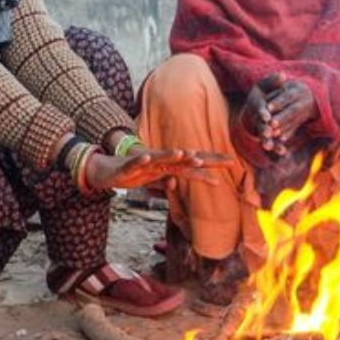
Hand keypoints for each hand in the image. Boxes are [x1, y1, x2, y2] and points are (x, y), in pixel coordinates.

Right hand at [85, 147, 232, 191]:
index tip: (231, 163)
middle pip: (185, 159)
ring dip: (173, 156)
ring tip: (186, 154)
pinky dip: (142, 159)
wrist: (108, 170)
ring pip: (162, 158)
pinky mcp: (129, 165)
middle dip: (205, 159)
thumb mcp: (154, 182)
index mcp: (168, 166)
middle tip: (224, 160)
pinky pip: (137, 162)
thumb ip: (166, 183)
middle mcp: (161, 161)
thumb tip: (177, 184)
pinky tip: (148, 156)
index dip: (212, 164)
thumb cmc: (134, 175)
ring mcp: (146, 162)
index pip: (194, 164)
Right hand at [239, 72, 316, 156]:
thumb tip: (282, 75)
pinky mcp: (268, 136)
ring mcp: (261, 129)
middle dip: (264, 129)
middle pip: (260, 125)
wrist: (256, 107)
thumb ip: (272, 81)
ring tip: (272, 147)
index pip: (259, 109)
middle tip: (268, 133)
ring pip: (264, 137)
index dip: (262, 112)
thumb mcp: (265, 85)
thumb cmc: (262, 94)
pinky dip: (277, 148)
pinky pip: (272, 143)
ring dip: (268, 142)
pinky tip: (284, 153)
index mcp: (256, 105)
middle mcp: (257, 119)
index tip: (266, 115)